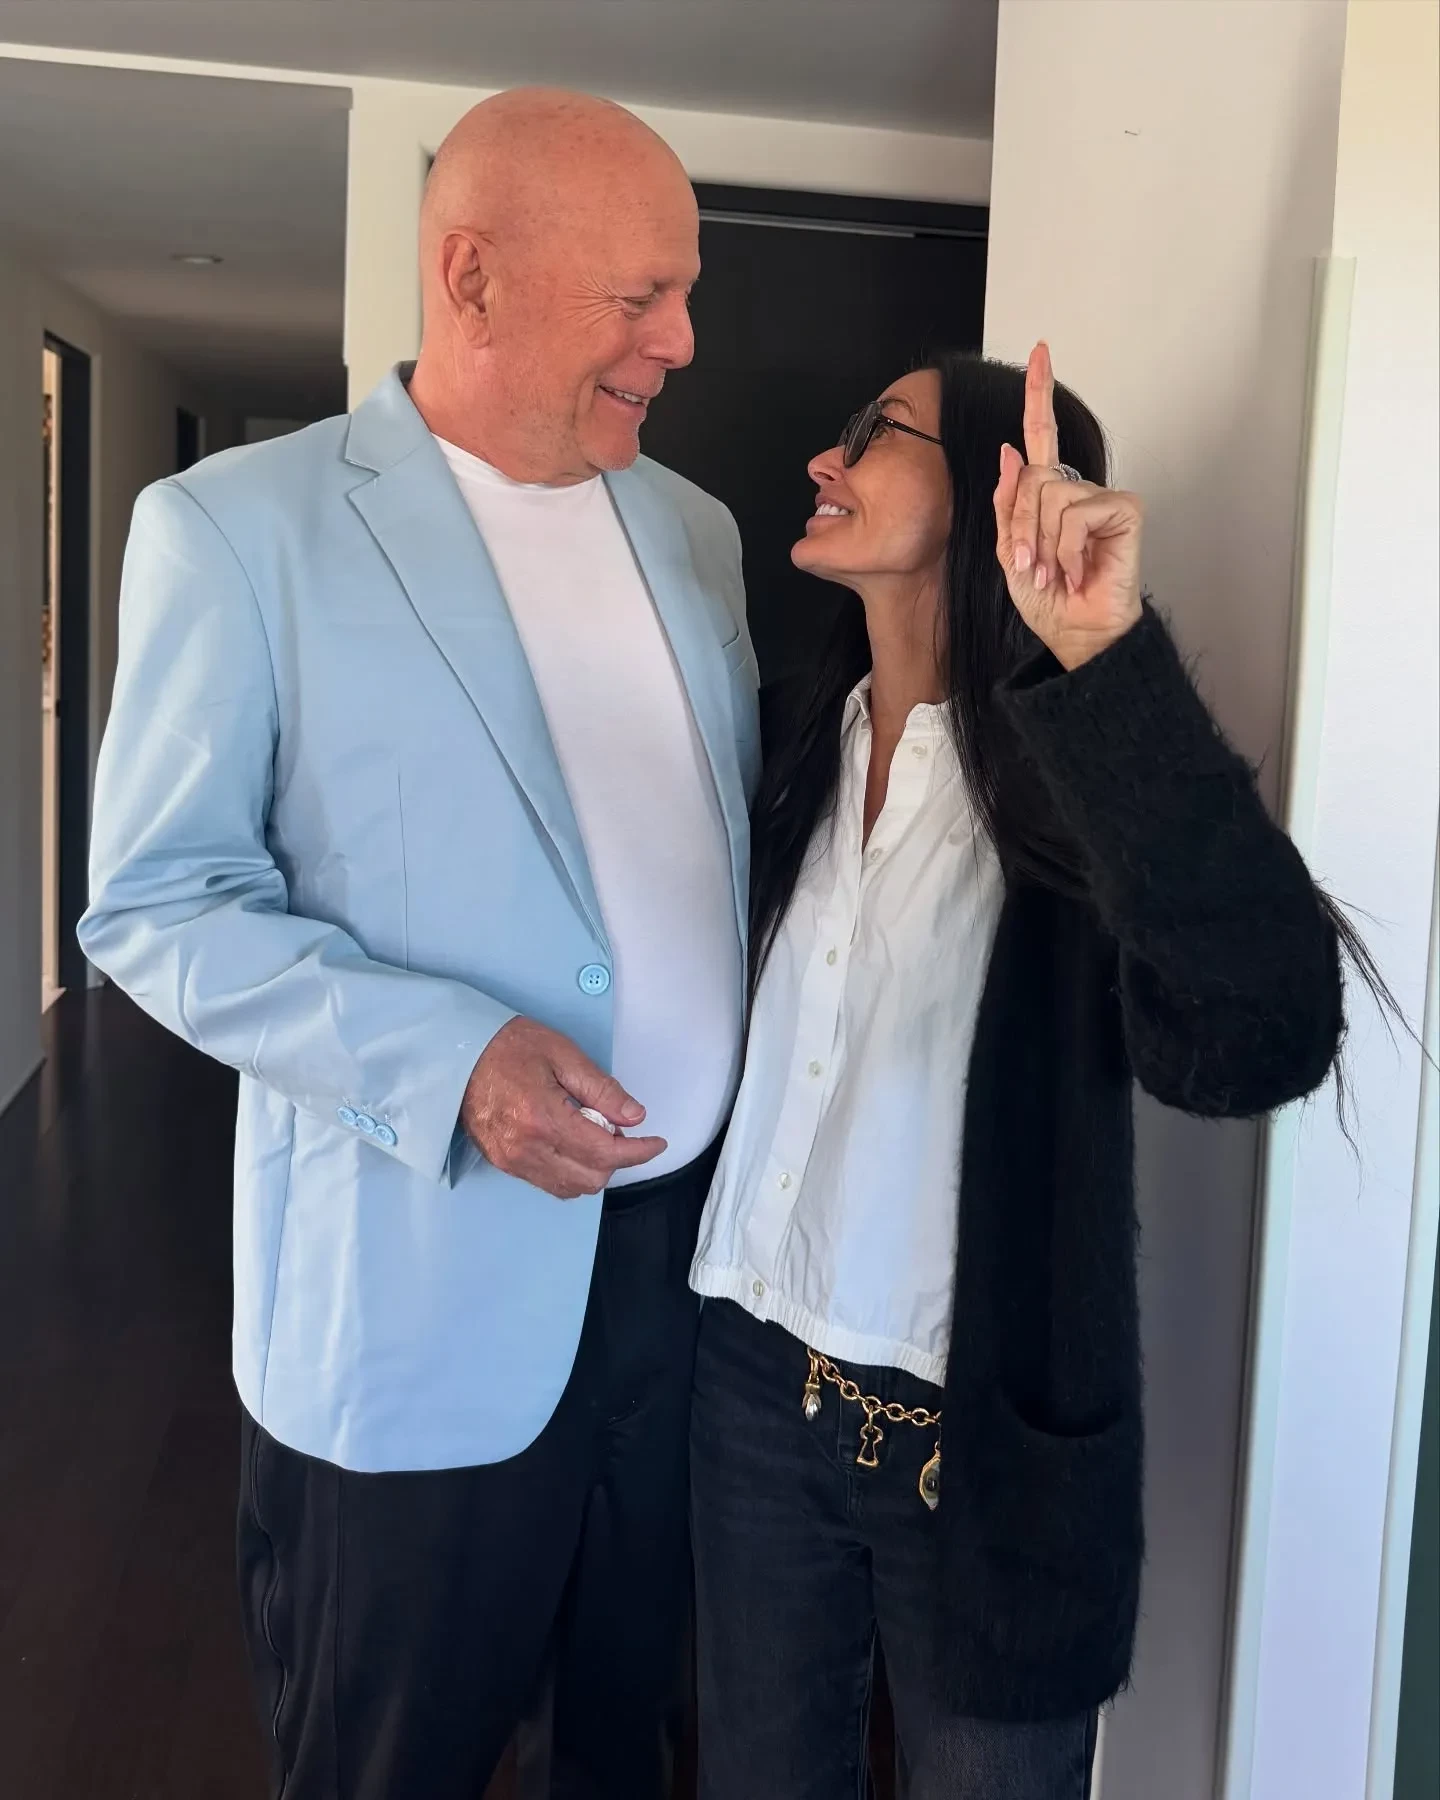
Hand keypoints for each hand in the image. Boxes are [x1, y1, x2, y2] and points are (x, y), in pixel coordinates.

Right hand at [459, 1017, 665, 1198]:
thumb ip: (601, 1088)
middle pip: (591, 1179)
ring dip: (594, 1168)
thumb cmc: (506, 1046)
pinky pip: (549, 1183)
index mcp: (542, 1118)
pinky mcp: (504, 1163)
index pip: (604, 1152)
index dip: (638, 1152)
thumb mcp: (561, 1053)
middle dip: (616, 1159)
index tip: (656, 1143)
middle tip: (618, 1128)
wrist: (456, 1054)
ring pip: (571, 1188)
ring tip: (593, 1133)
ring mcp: (512, 1160)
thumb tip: (634, 1115)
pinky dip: (571, 1171)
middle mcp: (526, 1148)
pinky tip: (573, 1144)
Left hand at [993, 342, 1143, 669]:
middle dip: (1023, 528)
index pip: (1042, 436)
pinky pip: (1077, 512)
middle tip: (1034, 567)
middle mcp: (1077, 490)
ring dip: (1044, 544)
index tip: (1040, 351)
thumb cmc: (1050, 600)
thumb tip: (1011, 449)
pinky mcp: (1124, 510)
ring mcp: (1103, 498)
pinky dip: (1068, 548)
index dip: (1039, 395)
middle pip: (1031, 478)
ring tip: (1058, 572)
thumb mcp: (1012, 553)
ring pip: (1051, 495)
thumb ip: (1009, 504)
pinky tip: (1080, 570)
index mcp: (1049, 495)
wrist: (1077, 633)